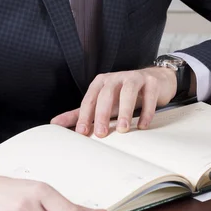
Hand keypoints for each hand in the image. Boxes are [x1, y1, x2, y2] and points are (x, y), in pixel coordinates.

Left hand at [51, 67, 177, 137]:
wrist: (154, 81)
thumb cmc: (124, 95)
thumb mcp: (103, 104)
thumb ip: (81, 113)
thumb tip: (55, 123)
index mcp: (101, 83)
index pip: (90, 99)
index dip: (85, 115)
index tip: (82, 133)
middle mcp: (116, 78)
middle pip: (106, 94)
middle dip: (102, 114)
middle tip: (101, 133)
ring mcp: (135, 78)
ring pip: (128, 92)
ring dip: (125, 111)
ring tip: (123, 129)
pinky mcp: (152, 82)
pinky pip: (149, 95)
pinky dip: (146, 111)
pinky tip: (142, 125)